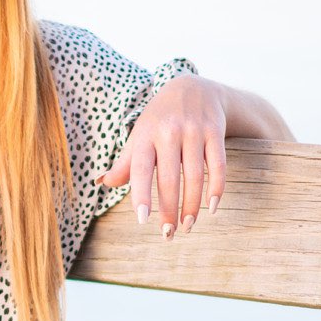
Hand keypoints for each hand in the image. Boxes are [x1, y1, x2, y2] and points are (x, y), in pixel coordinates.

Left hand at [96, 74, 226, 238]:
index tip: (142, 220)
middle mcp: (169, 132)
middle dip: (169, 209)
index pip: (141, 169)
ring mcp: (194, 131)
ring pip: (195, 175)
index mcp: (145, 135)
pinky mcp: (215, 131)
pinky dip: (216, 188)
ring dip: (192, 205)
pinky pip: (218, 165)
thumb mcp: (139, 135)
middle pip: (169, 178)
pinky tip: (212, 208)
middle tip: (168, 234)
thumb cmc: (160, 118)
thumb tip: (103, 183)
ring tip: (188, 226)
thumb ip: (125, 162)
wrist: (193, 87)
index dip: (141, 194)